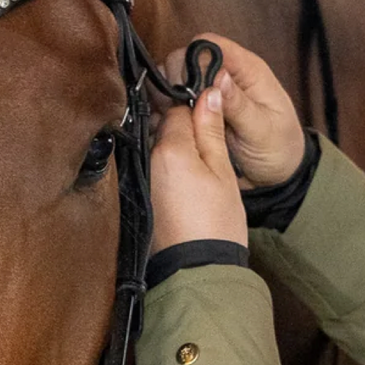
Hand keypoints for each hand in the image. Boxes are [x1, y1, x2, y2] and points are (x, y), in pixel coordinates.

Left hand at [150, 83, 249, 251]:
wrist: (198, 270)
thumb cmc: (216, 224)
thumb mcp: (223, 172)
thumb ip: (212, 131)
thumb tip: (209, 94)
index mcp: (169, 149)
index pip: (179, 110)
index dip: (198, 110)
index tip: (212, 119)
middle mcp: (147, 160)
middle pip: (164, 128)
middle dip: (184, 130)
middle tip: (209, 145)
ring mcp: (141, 179)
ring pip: (159, 149)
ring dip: (176, 150)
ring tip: (200, 167)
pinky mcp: (142, 196)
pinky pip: (154, 169)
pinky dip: (169, 169)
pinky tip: (186, 183)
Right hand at [161, 35, 304, 188]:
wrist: (277, 175)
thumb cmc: (279, 148)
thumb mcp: (263, 130)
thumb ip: (240, 105)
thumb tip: (220, 77)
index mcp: (246, 70)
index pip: (207, 45)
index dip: (190, 61)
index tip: (189, 90)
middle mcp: (223, 75)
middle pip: (182, 58)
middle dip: (175, 81)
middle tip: (182, 110)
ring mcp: (208, 92)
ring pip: (171, 79)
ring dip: (166, 98)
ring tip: (176, 121)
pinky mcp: (197, 110)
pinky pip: (170, 102)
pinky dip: (164, 113)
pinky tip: (170, 128)